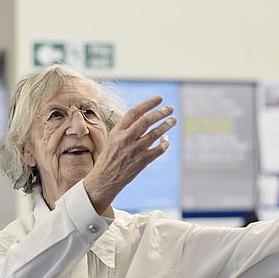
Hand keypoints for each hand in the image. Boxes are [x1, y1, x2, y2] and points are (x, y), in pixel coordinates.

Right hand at [83, 96, 176, 214]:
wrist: (104, 179)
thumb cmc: (109, 157)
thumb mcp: (113, 139)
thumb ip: (127, 128)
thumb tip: (145, 117)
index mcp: (117, 131)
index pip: (134, 112)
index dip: (148, 103)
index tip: (159, 98)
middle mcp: (126, 139)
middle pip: (147, 121)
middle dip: (161, 113)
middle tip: (170, 108)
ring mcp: (134, 150)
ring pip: (155, 133)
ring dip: (167, 125)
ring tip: (174, 120)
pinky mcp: (142, 161)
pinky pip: (159, 149)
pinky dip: (165, 143)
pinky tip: (166, 139)